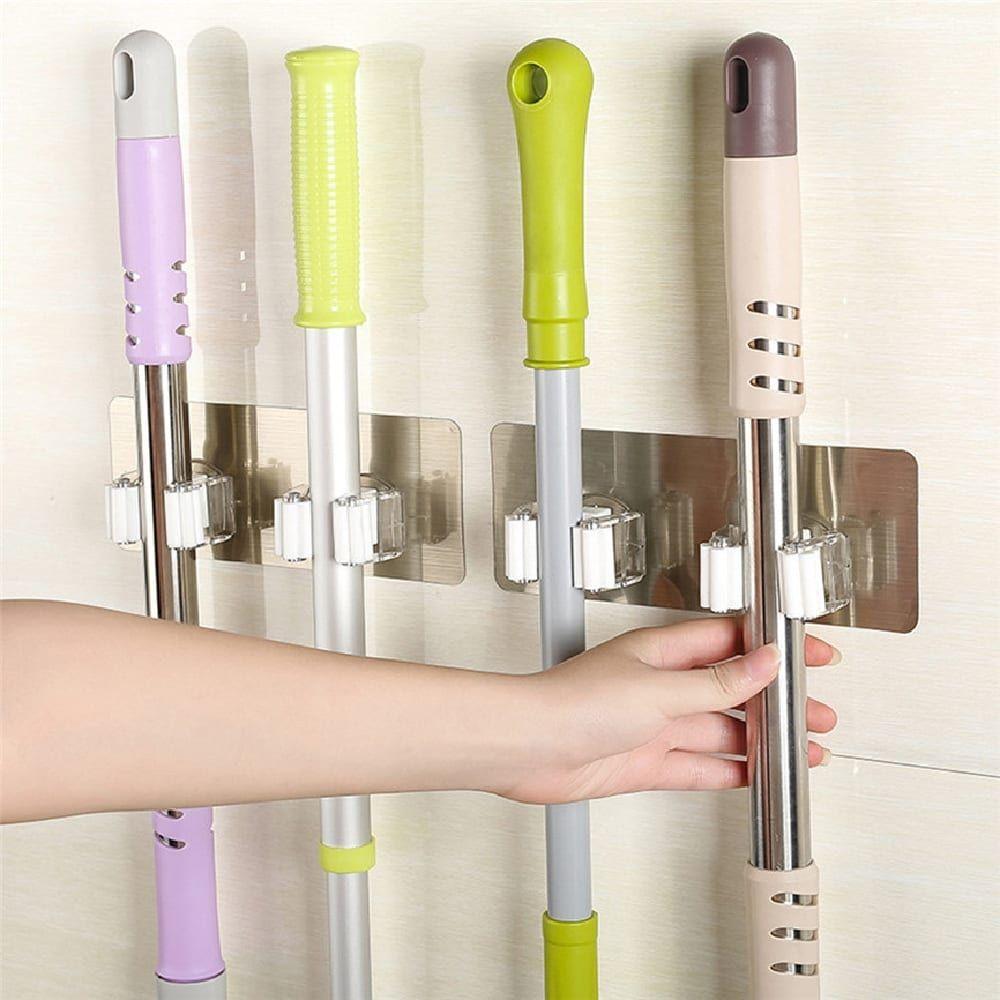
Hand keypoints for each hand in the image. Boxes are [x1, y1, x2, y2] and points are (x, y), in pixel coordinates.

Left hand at [496, 617, 837, 803]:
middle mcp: (661, 685)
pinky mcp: (646, 762)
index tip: (812, 652)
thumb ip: (716, 682)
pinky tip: (756, 776)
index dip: (774, 647)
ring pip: (722, 730)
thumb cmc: (573, 704)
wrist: (528, 749)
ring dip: (764, 741)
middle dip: (779, 702)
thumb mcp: (659, 689)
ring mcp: (655, 725)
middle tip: (819, 714)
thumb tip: (764, 662)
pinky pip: (700, 767)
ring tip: (804, 752)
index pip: (733, 642)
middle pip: (734, 690)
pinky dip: (731, 771)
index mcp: (663, 652)